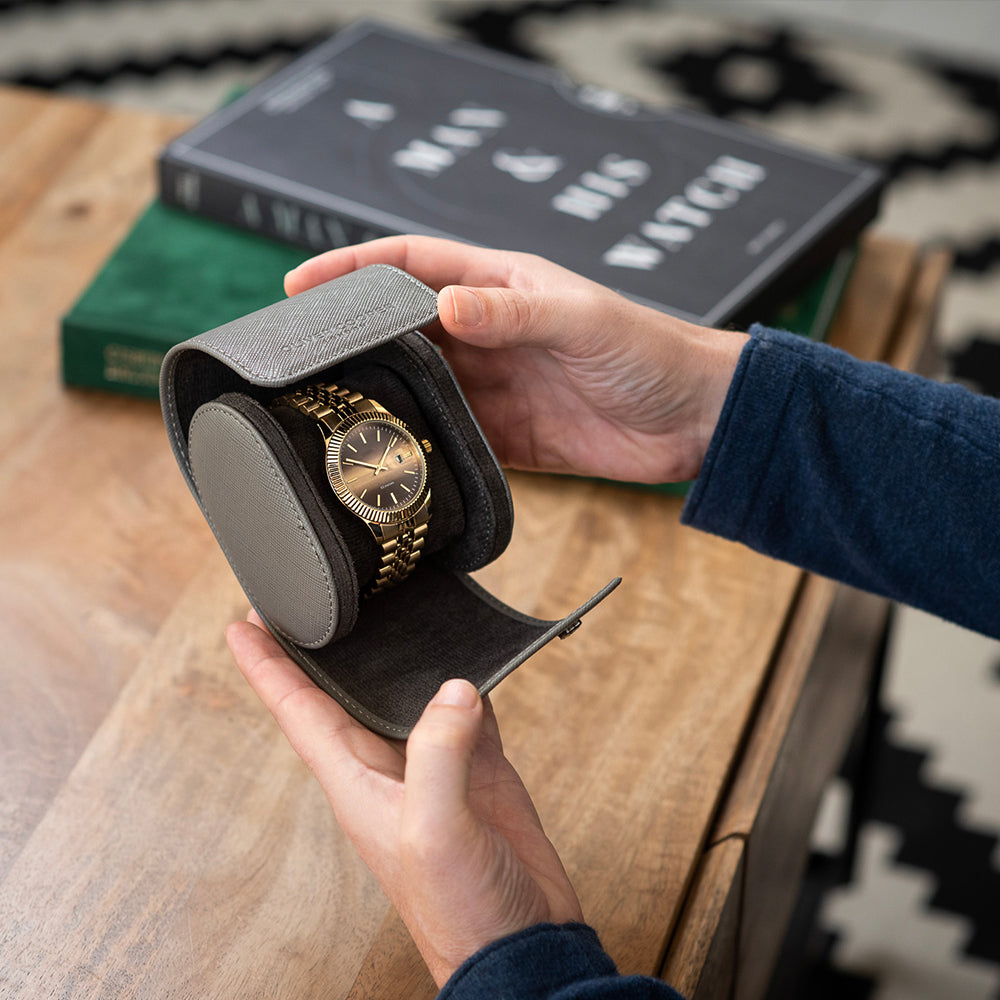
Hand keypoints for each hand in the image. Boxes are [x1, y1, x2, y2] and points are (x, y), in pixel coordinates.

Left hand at [226, 612, 582, 987]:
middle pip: (345, 692)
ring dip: (397, 656)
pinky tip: (470, 656)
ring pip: (406, 694)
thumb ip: (438, 753)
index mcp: (356, 782)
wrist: (519, 946)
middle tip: (315, 598)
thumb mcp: (434, 830)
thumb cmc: (460, 911)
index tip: (245, 622)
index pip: (298, 711)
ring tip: (388, 610)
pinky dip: (467, 679)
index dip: (267, 665)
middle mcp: (387, 768)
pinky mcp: (478, 770)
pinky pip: (466, 710)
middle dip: (326, 646)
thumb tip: (455, 687)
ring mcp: (434, 767)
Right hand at [286, 235, 747, 482]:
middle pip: (401, 331)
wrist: (694, 418)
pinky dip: (421, 446)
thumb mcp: (581, 319)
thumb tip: (444, 307)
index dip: (353, 269)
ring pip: (419, 388)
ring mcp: (493, 387)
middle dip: (351, 339)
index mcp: (498, 287)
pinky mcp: (506, 437)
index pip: (410, 267)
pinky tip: (391, 456)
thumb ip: (512, 312)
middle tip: (298, 360)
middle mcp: (486, 334)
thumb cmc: (649, 350)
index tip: (301, 285)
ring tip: (329, 413)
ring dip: (381, 397)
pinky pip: (450, 439)